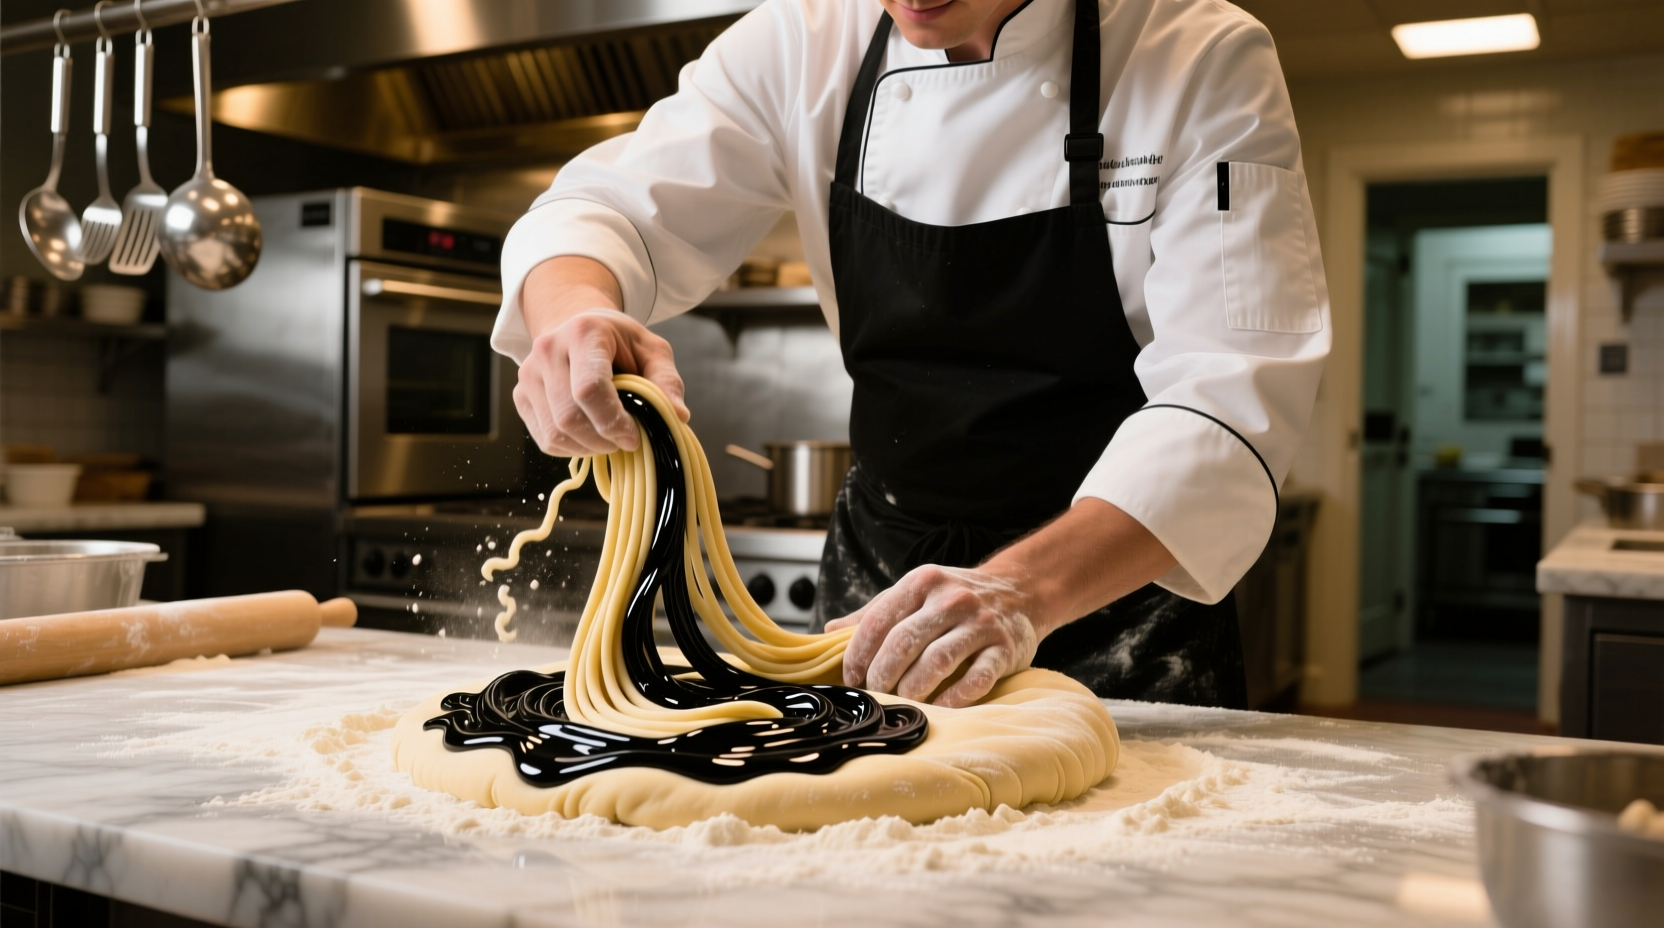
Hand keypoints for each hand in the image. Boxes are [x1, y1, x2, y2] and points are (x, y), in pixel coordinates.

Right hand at [514, 258, 688, 455]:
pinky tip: (590, 437)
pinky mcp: (521, 396)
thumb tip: (678, 416)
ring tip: (609, 438)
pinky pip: (545, 439)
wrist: (577, 325)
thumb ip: (666, 381)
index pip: (589, 389)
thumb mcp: (651, 350)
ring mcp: (528, 374)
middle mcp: (548, 351)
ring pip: (555, 433)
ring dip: (588, 448)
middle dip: (603, 440)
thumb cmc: (618, 342)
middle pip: (570, 417)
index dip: (612, 422)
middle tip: (625, 441)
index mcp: (583, 333)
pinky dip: (572, 448)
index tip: (634, 437)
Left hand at [825, 565, 1041, 707]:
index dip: (859, 653)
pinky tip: (939, 707)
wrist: (1021, 591)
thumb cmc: (955, 598)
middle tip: (875, 693)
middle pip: (904, 642)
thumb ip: (874, 612)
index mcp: (923, 582)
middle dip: (882, 674)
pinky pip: (975, 680)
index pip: (879, 619)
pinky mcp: (1005, 648)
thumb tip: (828, 630)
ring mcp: (981, 624)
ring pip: (937, 661)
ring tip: (903, 701)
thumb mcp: (915, 593)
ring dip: (913, 688)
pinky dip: (953, 698)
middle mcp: (952, 599)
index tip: (851, 677)